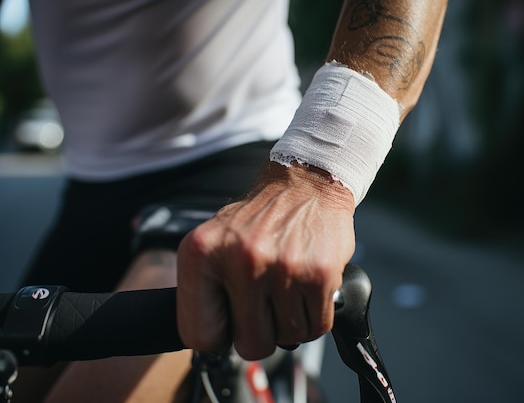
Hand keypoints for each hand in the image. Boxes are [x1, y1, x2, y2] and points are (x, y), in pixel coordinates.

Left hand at [176, 162, 355, 359]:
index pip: (200, 335)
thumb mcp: (215, 242)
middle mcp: (239, 260)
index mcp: (201, 254)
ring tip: (288, 288)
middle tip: (267, 304)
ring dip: (291, 321)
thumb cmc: (260, 219)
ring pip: (288, 337)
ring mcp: (281, 268)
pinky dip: (315, 315)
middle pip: (250, 344)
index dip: (221, 335)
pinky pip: (317, 326)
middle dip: (262, 332)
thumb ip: (204, 288)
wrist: (307, 183)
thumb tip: (210, 337)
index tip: (232, 322)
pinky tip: (307, 288)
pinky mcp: (319, 273)